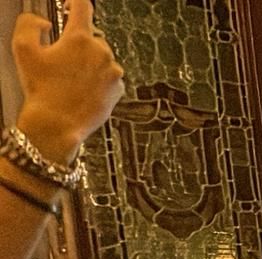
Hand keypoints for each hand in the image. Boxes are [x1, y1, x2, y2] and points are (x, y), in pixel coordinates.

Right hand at [12, 0, 124, 165]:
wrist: (58, 124)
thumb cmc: (41, 89)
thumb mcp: (23, 50)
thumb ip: (29, 25)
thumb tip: (44, 22)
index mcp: (79, 39)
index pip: (82, 7)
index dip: (76, 1)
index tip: (72, 2)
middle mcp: (101, 52)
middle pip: (92, 37)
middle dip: (78, 44)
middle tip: (61, 61)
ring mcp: (113, 71)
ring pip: (101, 58)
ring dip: (88, 63)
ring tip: (71, 80)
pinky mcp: (119, 88)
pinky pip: (109, 77)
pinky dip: (98, 79)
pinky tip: (83, 89)